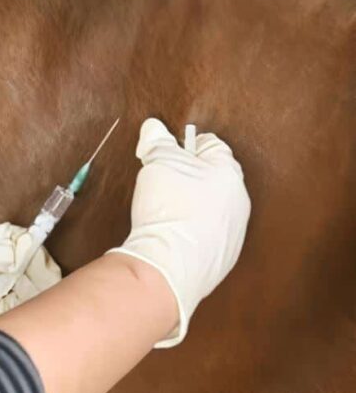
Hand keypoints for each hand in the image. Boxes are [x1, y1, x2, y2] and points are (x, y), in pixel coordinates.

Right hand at [107, 118, 250, 346]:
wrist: (170, 265)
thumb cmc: (169, 209)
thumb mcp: (158, 163)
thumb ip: (157, 142)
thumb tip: (153, 127)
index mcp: (228, 173)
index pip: (212, 145)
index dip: (187, 145)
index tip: (169, 149)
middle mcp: (238, 201)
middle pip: (213, 178)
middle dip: (189, 176)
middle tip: (162, 180)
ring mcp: (233, 232)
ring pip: (211, 208)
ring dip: (191, 206)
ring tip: (164, 211)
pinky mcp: (222, 258)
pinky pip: (207, 235)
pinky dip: (191, 232)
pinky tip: (171, 236)